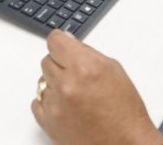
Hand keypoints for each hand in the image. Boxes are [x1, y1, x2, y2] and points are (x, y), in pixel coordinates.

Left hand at [31, 30, 162, 144]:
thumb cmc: (125, 112)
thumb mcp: (114, 70)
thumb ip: (87, 53)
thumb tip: (69, 42)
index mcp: (85, 68)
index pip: (55, 41)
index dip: (61, 42)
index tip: (63, 46)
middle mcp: (67, 85)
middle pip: (47, 60)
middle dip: (61, 65)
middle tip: (77, 76)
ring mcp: (55, 105)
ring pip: (42, 81)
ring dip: (55, 84)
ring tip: (76, 96)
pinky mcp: (48, 122)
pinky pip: (37, 102)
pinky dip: (49, 102)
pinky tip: (67, 107)